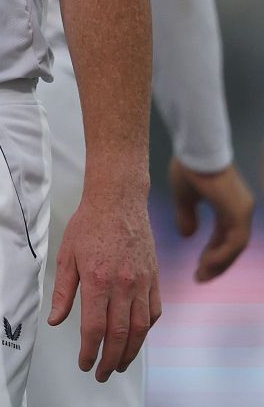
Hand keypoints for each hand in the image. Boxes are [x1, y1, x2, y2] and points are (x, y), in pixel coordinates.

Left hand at [48, 181, 160, 380]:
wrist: (118, 202)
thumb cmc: (89, 225)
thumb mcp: (66, 256)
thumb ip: (62, 291)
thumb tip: (56, 320)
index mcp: (98, 280)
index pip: (95, 328)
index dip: (90, 351)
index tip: (85, 363)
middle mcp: (124, 285)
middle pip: (120, 335)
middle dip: (110, 359)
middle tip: (102, 374)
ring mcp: (143, 283)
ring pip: (141, 329)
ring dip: (131, 352)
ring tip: (120, 364)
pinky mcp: (155, 279)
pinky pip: (154, 312)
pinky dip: (147, 330)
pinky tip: (137, 338)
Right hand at [170, 158, 253, 282]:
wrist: (196, 149)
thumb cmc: (189, 167)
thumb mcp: (185, 197)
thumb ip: (187, 216)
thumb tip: (187, 236)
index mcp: (228, 206)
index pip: (223, 237)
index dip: (211, 254)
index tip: (198, 268)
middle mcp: (240, 210)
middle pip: (231, 245)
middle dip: (216, 263)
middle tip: (200, 278)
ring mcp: (242, 211)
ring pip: (235, 246)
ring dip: (219, 263)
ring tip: (202, 274)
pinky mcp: (239, 212)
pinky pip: (235, 241)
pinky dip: (223, 254)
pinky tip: (208, 263)